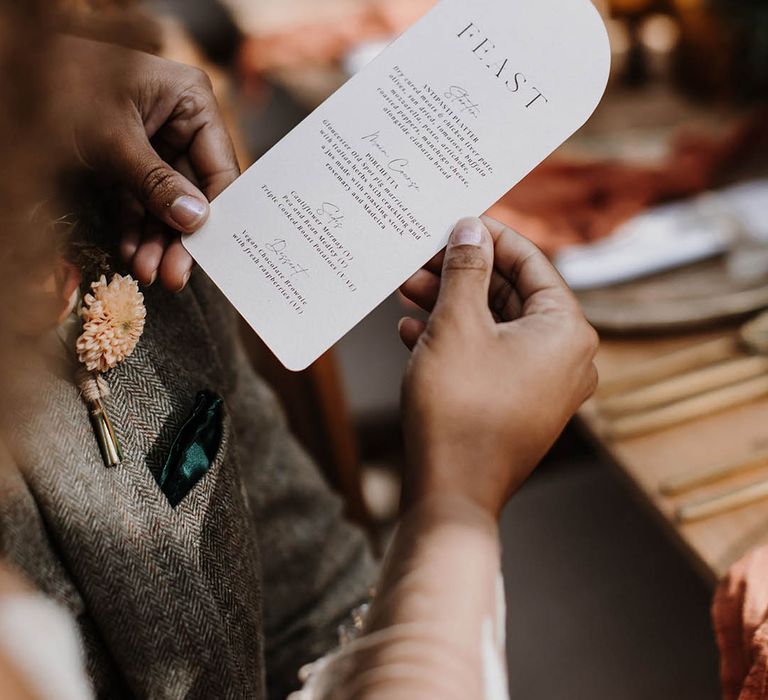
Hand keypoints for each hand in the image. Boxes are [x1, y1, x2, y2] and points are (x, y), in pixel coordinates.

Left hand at [51, 35, 239, 290]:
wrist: (7, 76)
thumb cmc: (65, 85)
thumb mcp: (113, 138)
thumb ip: (156, 182)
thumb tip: (195, 221)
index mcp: (192, 102)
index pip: (219, 167)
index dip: (217, 213)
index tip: (212, 253)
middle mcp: (180, 123)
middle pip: (194, 191)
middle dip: (180, 235)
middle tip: (175, 276)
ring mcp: (154, 143)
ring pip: (166, 202)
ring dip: (156, 240)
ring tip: (146, 271)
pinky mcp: (127, 161)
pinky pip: (139, 201)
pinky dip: (134, 228)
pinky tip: (130, 253)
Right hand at [399, 216, 598, 517]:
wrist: (451, 491)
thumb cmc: (458, 409)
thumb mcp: (456, 324)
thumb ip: (466, 270)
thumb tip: (470, 230)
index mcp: (566, 331)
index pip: (531, 263)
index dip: (490, 237)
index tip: (457, 222)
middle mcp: (565, 357)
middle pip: (511, 295)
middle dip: (461, 275)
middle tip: (421, 259)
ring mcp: (543, 385)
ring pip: (495, 327)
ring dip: (451, 306)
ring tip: (408, 291)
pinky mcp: (517, 404)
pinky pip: (489, 358)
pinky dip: (455, 341)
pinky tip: (413, 332)